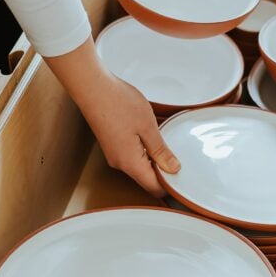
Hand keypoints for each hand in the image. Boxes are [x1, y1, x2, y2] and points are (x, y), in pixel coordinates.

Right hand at [80, 72, 179, 195]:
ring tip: (166, 141)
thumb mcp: (148, 127)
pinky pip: (132, 155)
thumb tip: (173, 168)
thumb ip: (161, 151)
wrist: (92, 88)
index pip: (154, 188)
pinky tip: (151, 135)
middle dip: (164, 172)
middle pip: (147, 179)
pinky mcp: (112, 145)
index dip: (170, 185)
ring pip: (140, 166)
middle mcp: (120, 164)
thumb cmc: (118, 103)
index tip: (183, 176)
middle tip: (179, 156)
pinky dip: (144, 149)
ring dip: (154, 158)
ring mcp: (114, 155)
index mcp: (130, 163)